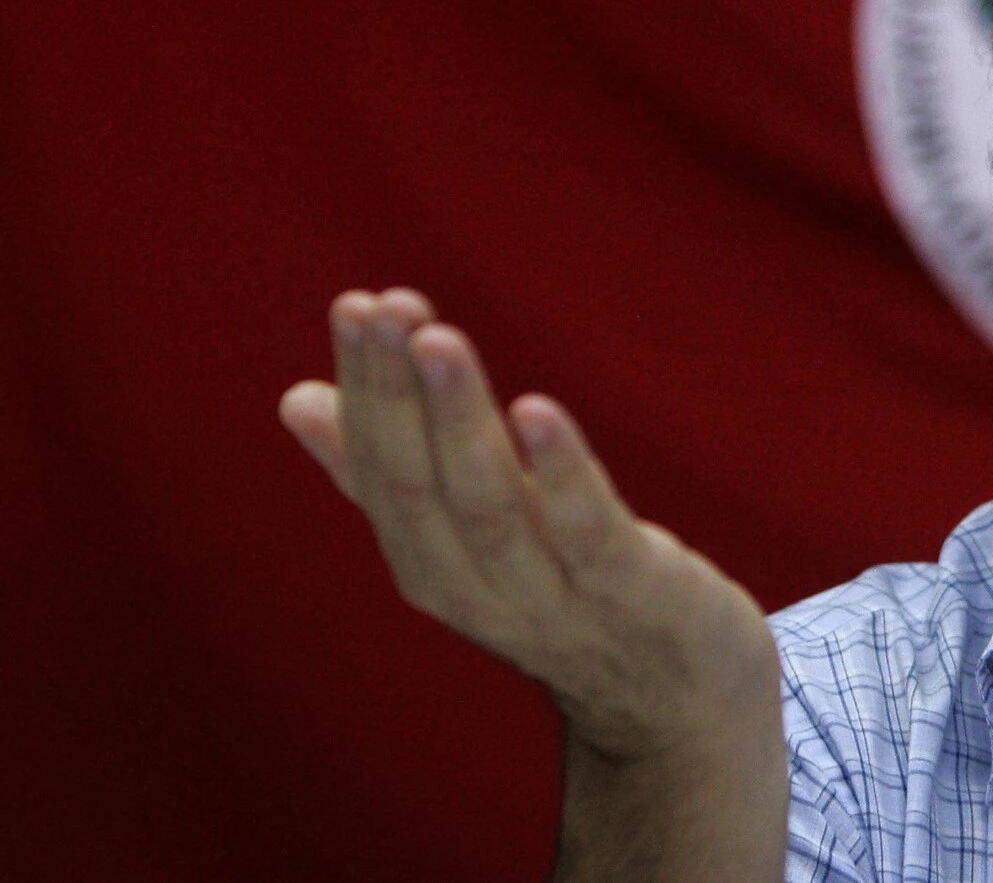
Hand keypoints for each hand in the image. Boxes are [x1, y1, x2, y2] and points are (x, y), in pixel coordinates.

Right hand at [277, 289, 779, 763]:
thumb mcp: (469, 540)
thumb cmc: (565, 600)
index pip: (382, 469)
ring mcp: (554, 597)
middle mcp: (476, 588)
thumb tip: (298, 397)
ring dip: (458, 418)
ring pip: (489, 506)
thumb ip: (388, 475)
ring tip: (435, 337)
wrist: (673, 708)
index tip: (354, 305)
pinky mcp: (633, 592)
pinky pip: (586, 533)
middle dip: (394, 391)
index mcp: (430, 565)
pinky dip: (560, 473)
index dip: (365, 388)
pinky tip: (537, 411)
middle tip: (381, 304)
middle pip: (419, 485)